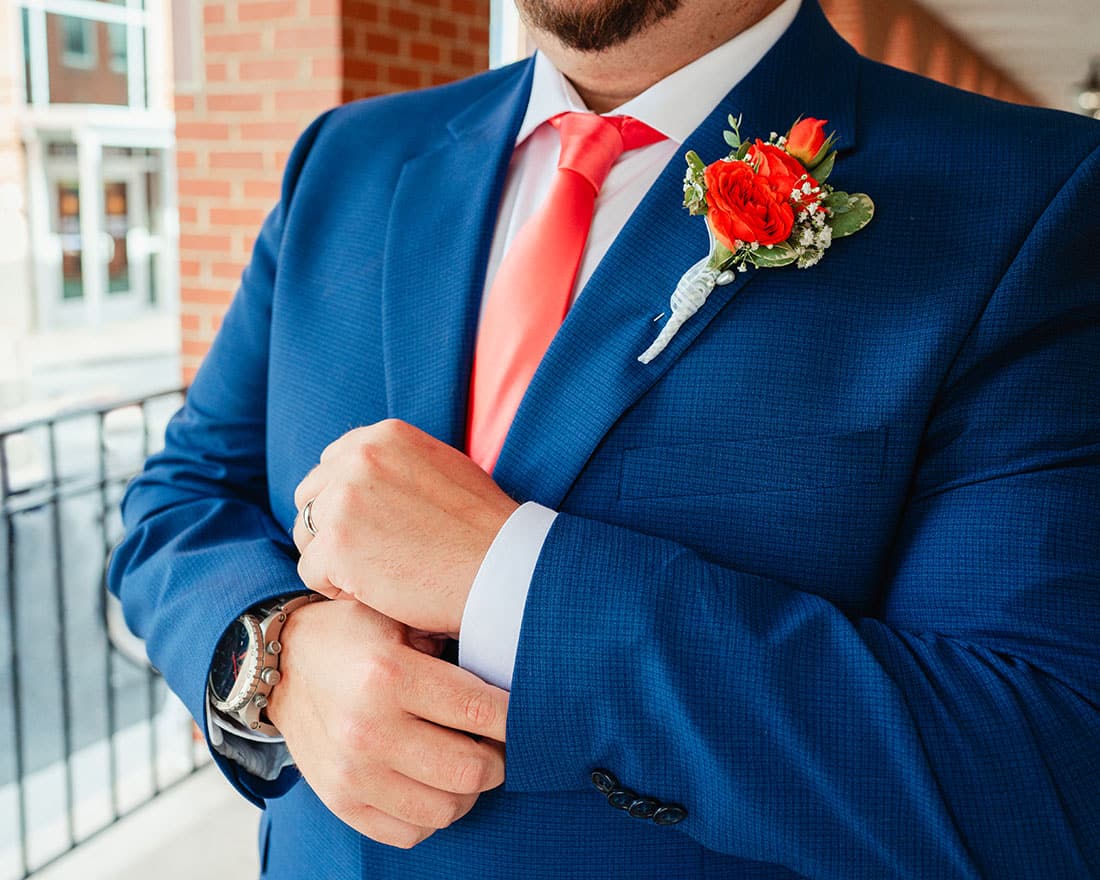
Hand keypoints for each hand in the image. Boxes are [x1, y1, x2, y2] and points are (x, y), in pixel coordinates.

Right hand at [266, 598, 508, 848]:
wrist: (278, 668)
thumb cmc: (349, 636)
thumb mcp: (394, 617)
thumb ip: (445, 639)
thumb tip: (505, 668)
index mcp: (389, 676)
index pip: (480, 711)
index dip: (516, 718)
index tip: (523, 713)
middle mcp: (369, 729)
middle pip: (470, 770)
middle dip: (499, 760)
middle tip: (497, 743)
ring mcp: (352, 773)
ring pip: (446, 809)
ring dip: (468, 791)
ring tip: (466, 764)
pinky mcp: (341, 802)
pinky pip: (410, 832)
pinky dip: (432, 814)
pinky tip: (431, 784)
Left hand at [291, 419, 518, 634]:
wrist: (502, 568)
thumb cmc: (482, 529)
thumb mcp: (442, 468)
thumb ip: (396, 464)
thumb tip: (360, 475)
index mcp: (384, 436)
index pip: (332, 464)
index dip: (346, 502)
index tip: (375, 526)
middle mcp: (358, 458)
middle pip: (309, 497)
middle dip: (332, 529)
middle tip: (375, 555)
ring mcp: (343, 500)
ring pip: (306, 535)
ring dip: (334, 560)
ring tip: (381, 573)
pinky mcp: (336, 545)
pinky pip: (311, 572)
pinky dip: (338, 590)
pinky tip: (378, 592)